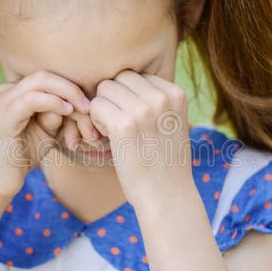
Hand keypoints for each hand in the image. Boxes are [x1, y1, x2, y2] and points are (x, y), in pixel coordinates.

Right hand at [0, 71, 90, 199]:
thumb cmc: (22, 155)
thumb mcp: (48, 131)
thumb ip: (59, 114)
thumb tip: (73, 102)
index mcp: (15, 91)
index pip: (48, 79)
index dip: (71, 88)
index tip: (89, 108)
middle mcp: (7, 91)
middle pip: (46, 75)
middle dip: (72, 88)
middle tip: (89, 106)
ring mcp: (3, 101)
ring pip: (41, 81)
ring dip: (68, 94)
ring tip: (82, 110)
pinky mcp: (4, 116)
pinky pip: (32, 99)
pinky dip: (54, 102)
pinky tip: (66, 112)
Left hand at [88, 70, 192, 206]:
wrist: (166, 195)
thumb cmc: (165, 161)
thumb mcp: (172, 122)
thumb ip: (155, 99)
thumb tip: (124, 77)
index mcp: (176, 93)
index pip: (137, 75)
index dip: (128, 95)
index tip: (134, 118)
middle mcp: (161, 98)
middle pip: (120, 78)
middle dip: (114, 98)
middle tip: (119, 123)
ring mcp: (143, 110)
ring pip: (105, 89)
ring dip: (103, 108)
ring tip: (114, 131)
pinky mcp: (123, 125)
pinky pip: (96, 106)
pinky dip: (95, 121)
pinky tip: (106, 138)